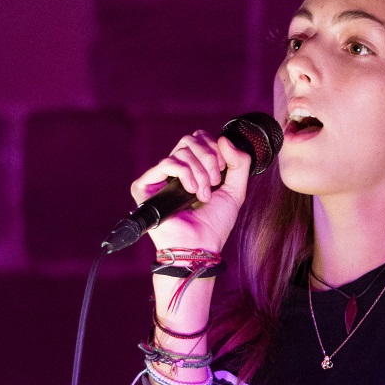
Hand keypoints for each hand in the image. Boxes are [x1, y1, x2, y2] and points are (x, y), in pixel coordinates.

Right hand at [130, 129, 251, 253]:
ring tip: (203, 194)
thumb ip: (239, 163)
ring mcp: (159, 178)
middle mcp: (175, 171)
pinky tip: (190, 191)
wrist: (200, 246)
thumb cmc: (214, 225)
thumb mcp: (236, 190)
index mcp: (193, 168)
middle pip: (190, 140)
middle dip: (209, 158)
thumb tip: (224, 138)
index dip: (213, 148)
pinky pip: (166, 163)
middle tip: (215, 181)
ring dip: (199, 172)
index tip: (223, 170)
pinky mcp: (145, 186)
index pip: (198, 138)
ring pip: (181, 151)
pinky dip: (184, 173)